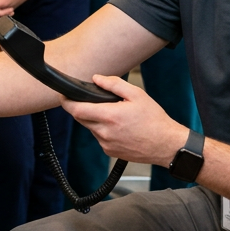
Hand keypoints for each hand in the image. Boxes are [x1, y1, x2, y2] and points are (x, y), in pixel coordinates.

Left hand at [60, 75, 187, 166]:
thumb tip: (96, 78)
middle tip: (91, 101)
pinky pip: (99, 137)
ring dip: (94, 119)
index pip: (77, 110)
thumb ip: (114, 85)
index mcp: (109, 116)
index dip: (66, 102)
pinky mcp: (110, 152)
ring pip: (90, 128)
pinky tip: (118, 127)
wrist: (166, 145)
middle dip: (81, 109)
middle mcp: (104, 132)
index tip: (63, 96)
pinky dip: (103, 130)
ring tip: (113, 114)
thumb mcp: (137, 95)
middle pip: (81, 118)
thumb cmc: (154, 120)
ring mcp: (106, 144)